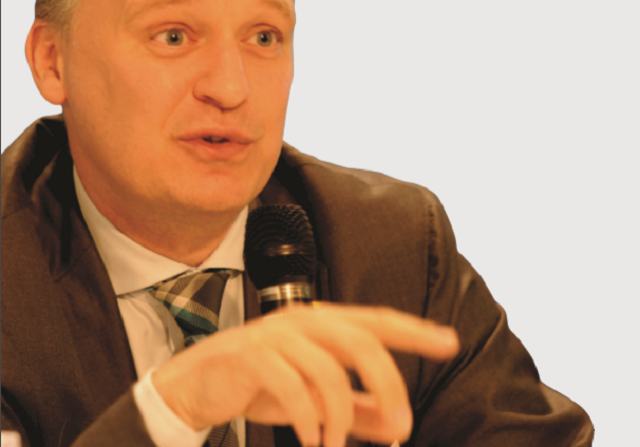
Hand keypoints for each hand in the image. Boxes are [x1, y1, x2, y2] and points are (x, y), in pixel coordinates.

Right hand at [152, 304, 458, 446]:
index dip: (415, 331)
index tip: (450, 342)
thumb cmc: (262, 383)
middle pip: (362, 342)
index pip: (377, 321)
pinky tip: (312, 440)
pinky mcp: (253, 355)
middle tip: (403, 429)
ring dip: (342, 418)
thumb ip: (356, 407)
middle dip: (389, 385)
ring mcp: (277, 335)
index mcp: (323, 322)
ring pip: (329, 370)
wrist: (198, 382)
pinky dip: (309, 420)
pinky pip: (293, 388)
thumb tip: (395, 424)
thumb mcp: (315, 397)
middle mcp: (304, 320)